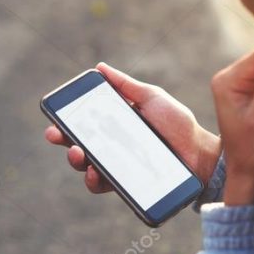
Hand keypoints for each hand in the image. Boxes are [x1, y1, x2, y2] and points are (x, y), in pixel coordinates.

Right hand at [44, 62, 222, 193]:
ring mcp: (118, 166)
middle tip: (58, 136)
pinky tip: (95, 173)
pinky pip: (104, 186)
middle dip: (63, 141)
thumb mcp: (152, 98)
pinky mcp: (127, 184)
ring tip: (80, 155)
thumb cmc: (178, 124)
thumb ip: (127, 85)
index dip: (65, 122)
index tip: (54, 120)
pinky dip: (94, 181)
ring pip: (87, 167)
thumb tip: (100, 68)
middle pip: (79, 145)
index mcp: (115, 125)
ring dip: (76, 161)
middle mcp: (113, 147)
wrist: (199, 152)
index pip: (84, 124)